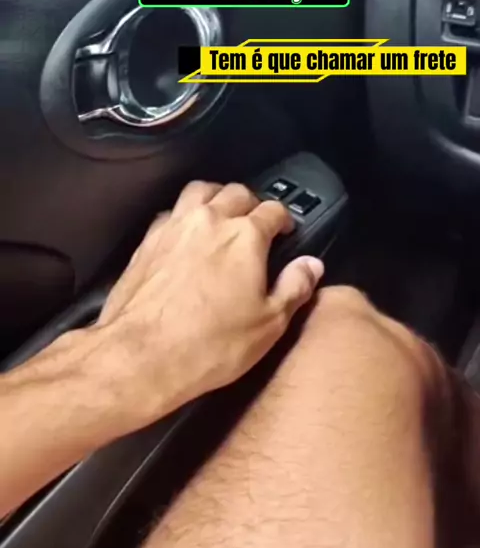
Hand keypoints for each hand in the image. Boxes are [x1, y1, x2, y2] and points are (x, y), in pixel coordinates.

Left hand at [94, 181, 323, 426]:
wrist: (142, 355)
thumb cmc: (209, 344)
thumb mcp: (269, 324)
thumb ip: (294, 288)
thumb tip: (311, 266)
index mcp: (245, 236)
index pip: (273, 210)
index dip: (285, 219)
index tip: (286, 230)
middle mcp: (209, 221)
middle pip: (236, 192)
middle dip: (252, 203)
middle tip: (258, 222)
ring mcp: (174, 227)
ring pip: (199, 192)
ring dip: (216, 197)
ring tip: (222, 214)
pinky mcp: (147, 242)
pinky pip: (170, 213)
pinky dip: (184, 216)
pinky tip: (186, 234)